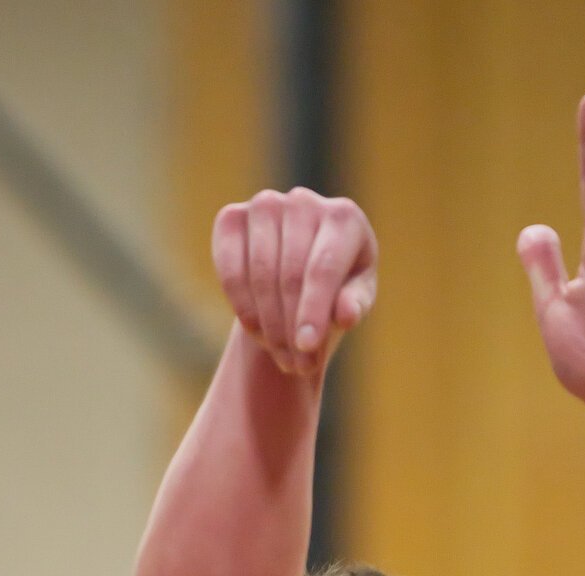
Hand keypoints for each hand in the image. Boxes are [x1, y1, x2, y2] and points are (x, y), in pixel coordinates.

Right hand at [211, 187, 377, 377]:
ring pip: (260, 275)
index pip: (323, 268)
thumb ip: (354, 305)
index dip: (313, 311)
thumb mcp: (355, 300)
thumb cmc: (337, 289)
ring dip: (268, 324)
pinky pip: (230, 269)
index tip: (306, 348)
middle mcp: (304, 201)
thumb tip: (346, 314)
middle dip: (291, 327)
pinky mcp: (231, 218)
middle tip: (297, 365)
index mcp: (345, 217)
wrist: (298, 275)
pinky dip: (242, 305)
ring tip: (282, 355)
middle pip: (291, 275)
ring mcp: (265, 205)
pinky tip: (257, 331)